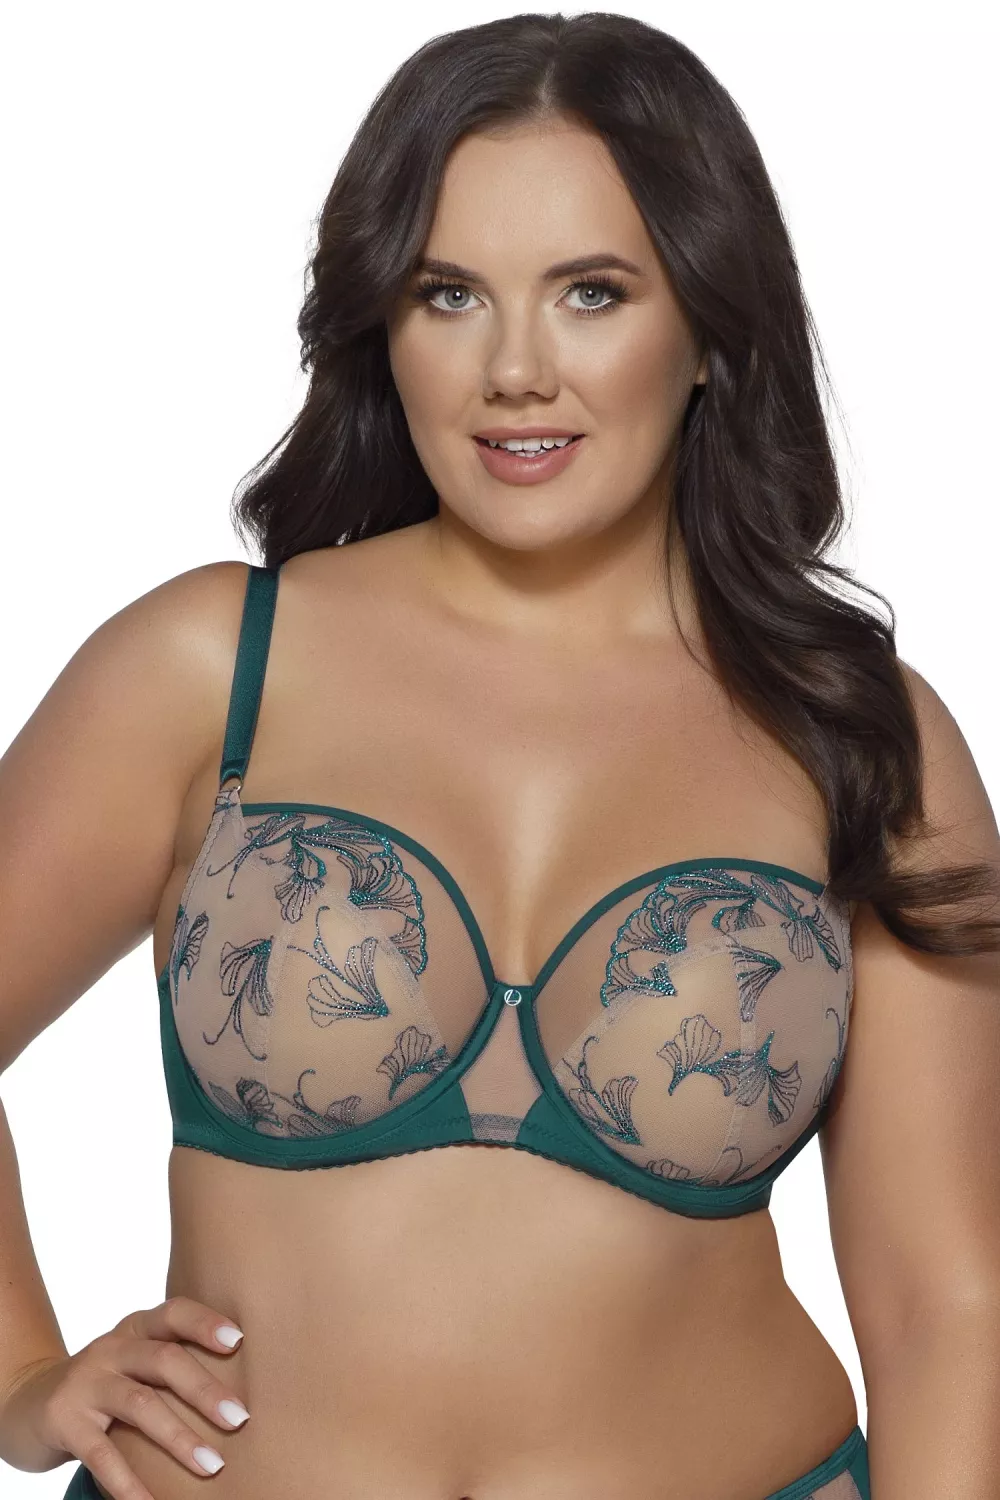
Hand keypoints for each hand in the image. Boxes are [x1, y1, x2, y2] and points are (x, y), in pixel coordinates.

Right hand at [0, 1296, 250, 1498]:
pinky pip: (103, 1455)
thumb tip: (242, 1393)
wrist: (32, 1402)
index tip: (239, 1340)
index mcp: (136, 1328)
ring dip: (179, 1438)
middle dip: (205, 1390)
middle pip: (164, 1360)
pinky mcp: (67, 1422)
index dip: (205, 1322)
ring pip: (140, 1404)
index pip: (173, 1313)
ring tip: (213, 1466)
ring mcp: (87, 1383)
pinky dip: (129, 1483)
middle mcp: (112, 1348)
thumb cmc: (107, 1383)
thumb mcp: (136, 1362)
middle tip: (240, 1419)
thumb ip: (174, 1363)